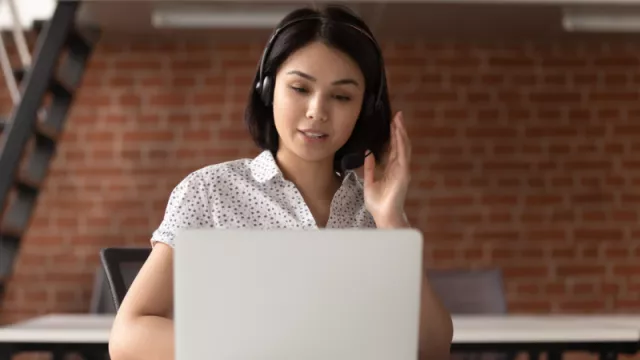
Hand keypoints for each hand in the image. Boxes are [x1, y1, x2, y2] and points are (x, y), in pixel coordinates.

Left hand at [363, 111, 411, 227]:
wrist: (383, 216)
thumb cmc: (378, 203)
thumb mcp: (369, 182)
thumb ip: (370, 168)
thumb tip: (368, 154)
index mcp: (391, 169)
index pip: (392, 148)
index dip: (392, 135)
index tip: (391, 122)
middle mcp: (399, 167)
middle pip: (400, 144)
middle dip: (399, 129)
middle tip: (397, 115)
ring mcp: (403, 170)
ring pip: (404, 147)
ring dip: (401, 133)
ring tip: (399, 119)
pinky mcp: (404, 173)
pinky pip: (403, 155)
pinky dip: (401, 143)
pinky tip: (399, 133)